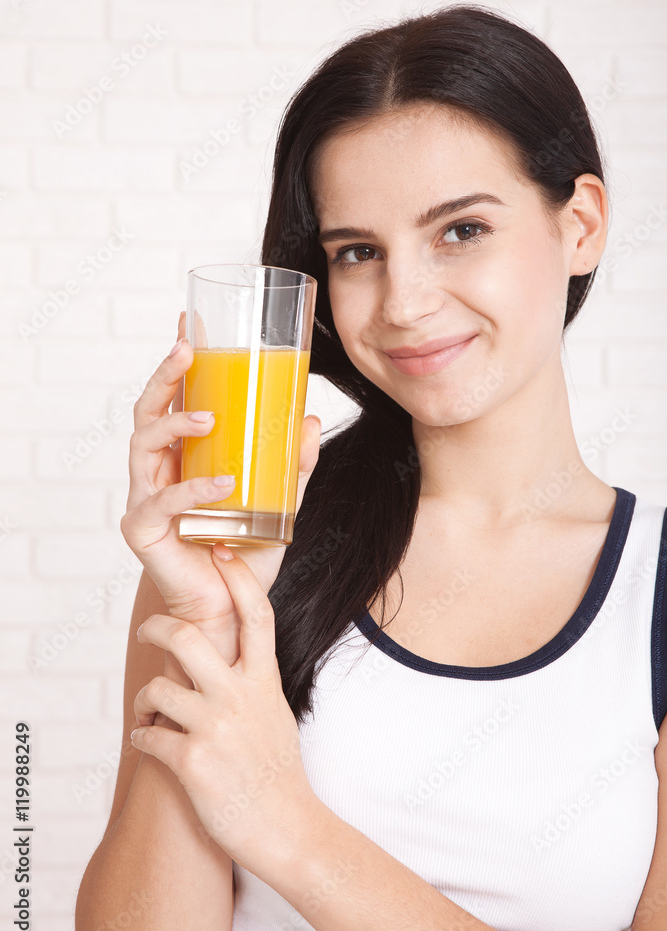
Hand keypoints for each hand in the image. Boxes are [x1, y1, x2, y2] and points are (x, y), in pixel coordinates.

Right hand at [120, 311, 320, 665]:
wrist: (230, 609)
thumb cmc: (245, 553)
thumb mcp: (281, 503)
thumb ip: (294, 466)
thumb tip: (311, 420)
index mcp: (183, 455)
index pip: (175, 399)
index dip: (178, 361)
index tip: (189, 321)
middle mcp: (158, 470)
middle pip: (148, 409)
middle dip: (165, 375)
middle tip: (187, 350)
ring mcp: (145, 497)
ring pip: (144, 444)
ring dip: (174, 424)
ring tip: (207, 418)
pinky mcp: (143, 529)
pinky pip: (163, 501)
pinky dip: (192, 490)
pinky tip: (221, 484)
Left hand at [130, 548, 319, 874]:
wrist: (285, 827)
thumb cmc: (278, 771)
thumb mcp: (275, 711)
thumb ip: (254, 679)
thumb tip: (237, 653)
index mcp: (263, 680)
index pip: (255, 614)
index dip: (237, 577)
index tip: (220, 551)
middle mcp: (239, 697)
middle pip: (188, 636)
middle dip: (157, 626)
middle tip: (148, 630)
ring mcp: (214, 727)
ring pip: (159, 687)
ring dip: (145, 698)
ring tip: (148, 711)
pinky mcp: (191, 761)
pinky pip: (147, 735)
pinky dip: (142, 736)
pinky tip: (149, 742)